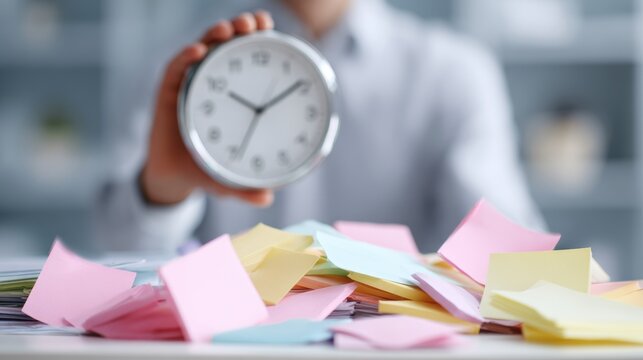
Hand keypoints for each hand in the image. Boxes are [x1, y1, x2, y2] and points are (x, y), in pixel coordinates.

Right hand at [140, 12, 274, 205]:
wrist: (175, 177)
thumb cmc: (208, 169)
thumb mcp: (232, 178)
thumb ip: (248, 187)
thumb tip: (267, 199)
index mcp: (235, 96)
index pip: (248, 61)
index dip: (259, 40)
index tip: (272, 27)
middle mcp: (212, 84)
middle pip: (228, 47)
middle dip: (242, 29)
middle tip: (255, 22)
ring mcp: (190, 86)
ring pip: (203, 51)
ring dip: (216, 36)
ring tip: (230, 30)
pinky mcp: (168, 94)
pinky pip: (176, 70)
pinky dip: (186, 58)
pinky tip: (199, 51)